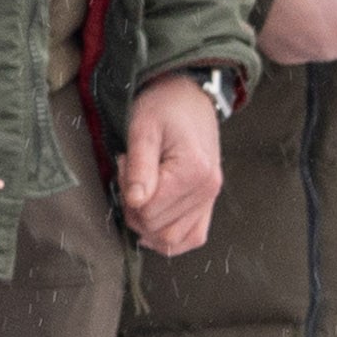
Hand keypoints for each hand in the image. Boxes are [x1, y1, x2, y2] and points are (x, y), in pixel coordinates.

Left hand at [117, 73, 224, 256]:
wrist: (187, 97)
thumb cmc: (163, 108)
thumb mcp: (143, 129)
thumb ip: (139, 168)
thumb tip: (135, 202)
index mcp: (193, 170)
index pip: (149, 211)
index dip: (127, 196)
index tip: (125, 166)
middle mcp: (207, 188)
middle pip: (158, 227)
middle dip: (134, 209)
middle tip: (131, 177)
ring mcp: (210, 197)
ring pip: (174, 239)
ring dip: (147, 224)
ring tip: (143, 191)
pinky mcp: (208, 201)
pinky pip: (193, 236)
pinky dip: (170, 237)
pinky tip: (153, 220)